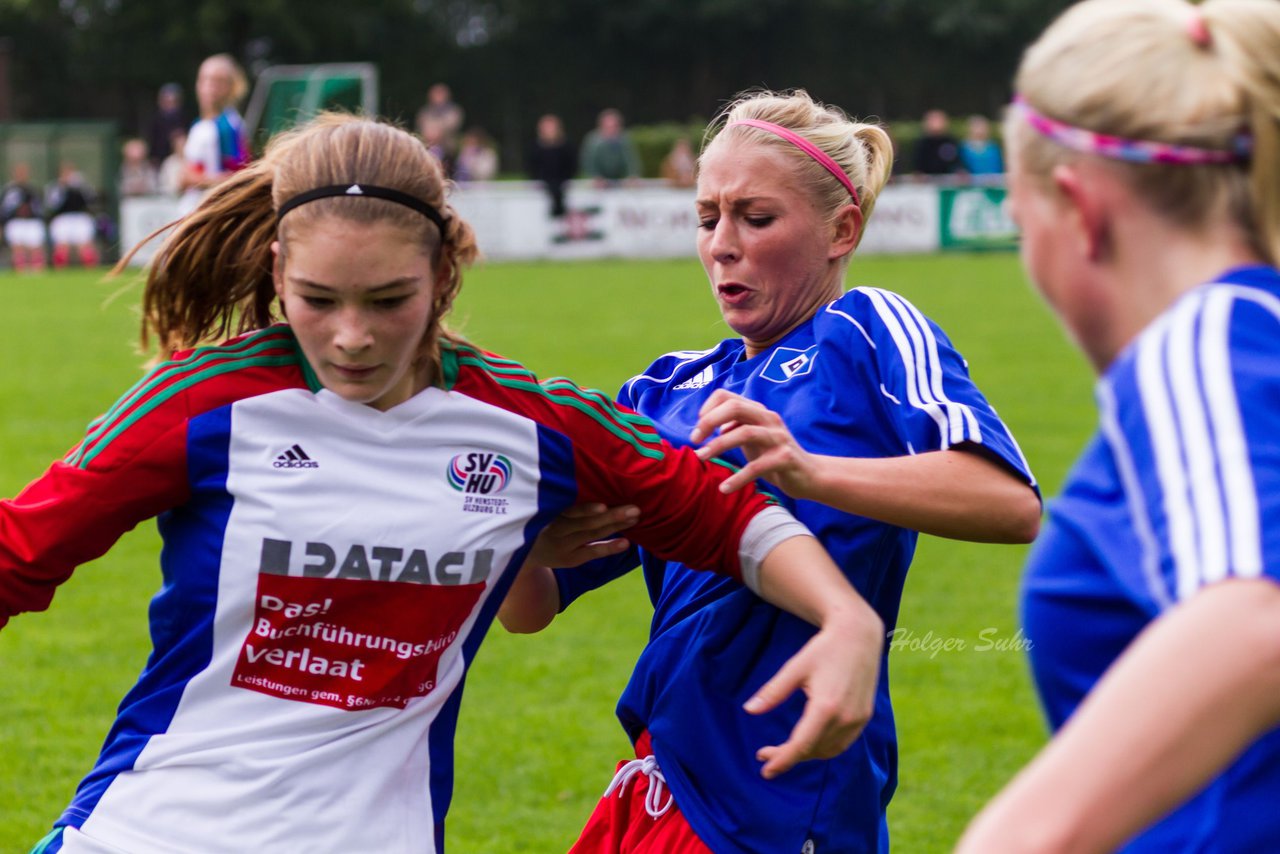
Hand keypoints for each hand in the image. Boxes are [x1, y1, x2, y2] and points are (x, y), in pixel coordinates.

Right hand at [527, 502, 638, 568]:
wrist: (522, 550)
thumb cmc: (536, 517)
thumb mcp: (539, 504)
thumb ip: (558, 493)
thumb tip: (585, 466)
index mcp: (547, 514)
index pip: (568, 512)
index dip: (585, 510)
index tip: (603, 506)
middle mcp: (555, 531)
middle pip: (586, 524)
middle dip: (612, 516)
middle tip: (635, 508)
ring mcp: (563, 547)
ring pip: (592, 534)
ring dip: (615, 526)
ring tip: (635, 517)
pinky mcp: (569, 559)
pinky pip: (592, 552)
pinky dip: (608, 548)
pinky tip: (626, 543)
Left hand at [690, 390, 818, 497]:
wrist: (809, 475)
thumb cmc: (775, 455)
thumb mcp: (753, 437)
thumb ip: (735, 426)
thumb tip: (712, 424)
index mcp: (758, 412)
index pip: (727, 396)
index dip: (708, 408)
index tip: (698, 427)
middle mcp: (768, 419)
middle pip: (735, 407)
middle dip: (709, 422)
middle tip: (694, 440)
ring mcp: (778, 437)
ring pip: (744, 432)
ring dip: (718, 445)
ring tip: (701, 458)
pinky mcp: (785, 458)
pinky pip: (757, 467)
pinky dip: (738, 478)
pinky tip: (725, 488)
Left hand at [744, 606, 883, 778]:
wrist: (859, 635)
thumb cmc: (823, 649)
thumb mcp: (794, 668)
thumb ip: (773, 692)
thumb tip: (749, 710)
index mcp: (825, 707)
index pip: (800, 746)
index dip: (781, 760)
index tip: (765, 770)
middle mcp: (845, 718)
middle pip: (813, 751)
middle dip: (788, 757)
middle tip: (764, 754)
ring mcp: (857, 719)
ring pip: (829, 751)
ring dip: (806, 755)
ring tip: (784, 750)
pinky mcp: (863, 716)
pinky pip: (842, 743)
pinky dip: (824, 748)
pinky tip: (809, 742)